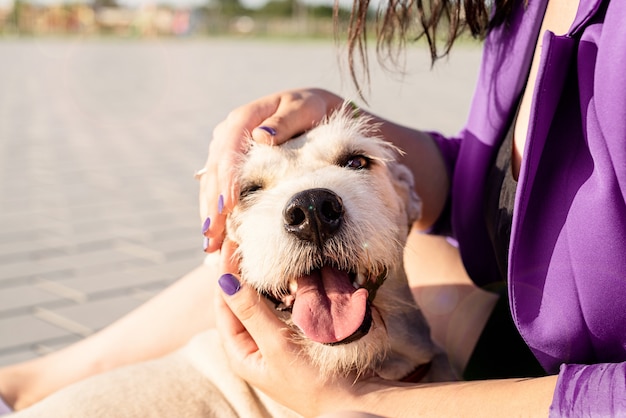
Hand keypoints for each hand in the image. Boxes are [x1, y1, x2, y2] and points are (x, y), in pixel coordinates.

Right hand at [198, 89, 343, 252]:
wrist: (312, 114)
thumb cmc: (311, 111)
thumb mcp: (304, 109)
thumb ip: (285, 121)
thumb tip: (261, 136)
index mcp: (243, 119)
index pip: (228, 150)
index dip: (227, 179)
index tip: (228, 205)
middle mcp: (228, 136)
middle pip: (214, 173)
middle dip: (212, 205)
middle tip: (213, 235)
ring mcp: (226, 153)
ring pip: (211, 186)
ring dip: (210, 215)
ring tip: (211, 245)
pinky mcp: (230, 169)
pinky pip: (219, 193)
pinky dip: (218, 215)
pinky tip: (219, 240)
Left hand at [215, 240, 361, 415]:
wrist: (350, 401)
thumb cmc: (310, 381)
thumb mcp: (276, 346)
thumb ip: (251, 312)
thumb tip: (225, 280)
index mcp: (240, 352)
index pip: (224, 305)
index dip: (226, 274)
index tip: (232, 245)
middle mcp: (253, 346)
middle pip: (241, 301)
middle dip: (243, 273)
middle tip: (247, 242)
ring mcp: (272, 341)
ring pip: (261, 302)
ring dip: (263, 280)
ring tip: (264, 252)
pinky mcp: (292, 337)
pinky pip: (280, 308)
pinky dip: (282, 291)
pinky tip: (288, 276)